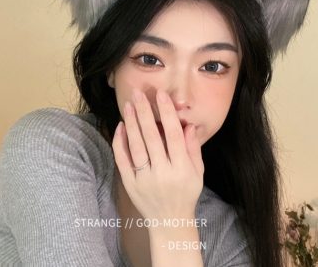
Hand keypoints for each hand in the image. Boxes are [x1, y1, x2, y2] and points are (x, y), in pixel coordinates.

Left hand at [112, 88, 203, 222]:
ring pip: (135, 146)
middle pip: (151, 137)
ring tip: (128, 104)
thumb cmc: (186, 193)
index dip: (167, 113)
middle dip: (144, 112)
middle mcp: (162, 174)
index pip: (173, 135)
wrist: (169, 222)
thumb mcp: (198, 172)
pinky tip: (121, 126)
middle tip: (139, 94)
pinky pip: (122, 160)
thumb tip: (188, 124)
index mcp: (181, 169)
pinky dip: (120, 142)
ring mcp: (144, 180)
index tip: (161, 95)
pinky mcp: (130, 184)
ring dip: (131, 123)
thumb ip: (193, 148)